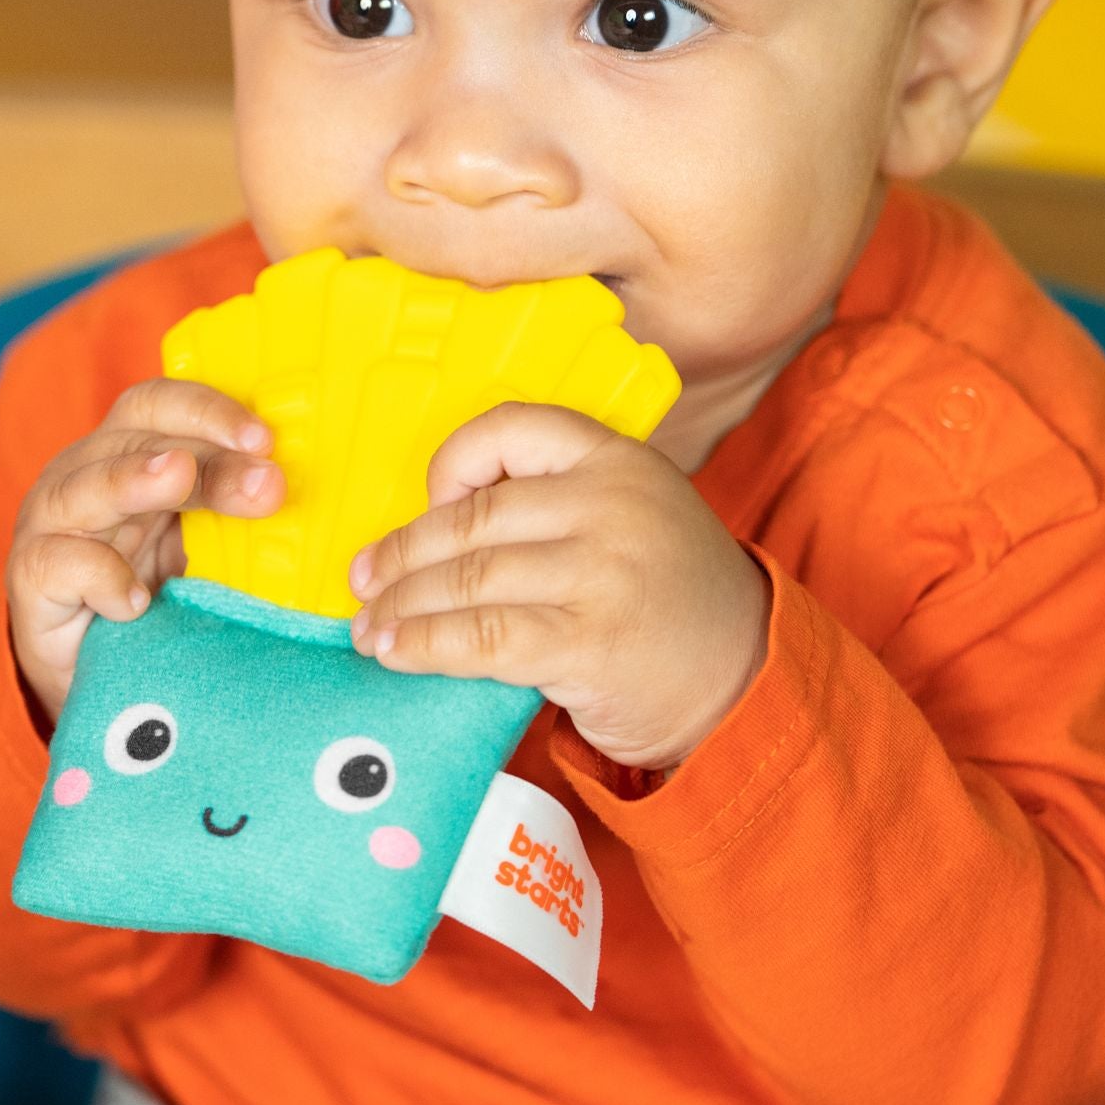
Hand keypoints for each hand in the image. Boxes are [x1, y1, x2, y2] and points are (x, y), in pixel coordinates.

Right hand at [6, 379, 282, 721]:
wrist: (95, 672)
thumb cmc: (158, 590)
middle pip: (137, 433)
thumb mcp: (205, 544)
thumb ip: (238, 510)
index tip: (267, 439)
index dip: (213, 410)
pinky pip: (59, 561)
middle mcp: (88, 470)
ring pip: (87, 484)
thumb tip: (301, 492)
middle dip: (202, 444)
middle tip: (259, 475)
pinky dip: (100, 575)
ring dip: (135, 479)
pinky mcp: (31, 574)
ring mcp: (52, 520)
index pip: (165, 404)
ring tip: (178, 476)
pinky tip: (135, 601)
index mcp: (133, 450)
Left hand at [347, 402, 767, 769]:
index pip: (509, 428)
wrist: (743, 676)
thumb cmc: (666, 595)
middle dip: (401, 554)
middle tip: (361, 580)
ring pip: (468, 579)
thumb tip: (433, 528)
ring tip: (368, 627)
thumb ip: (554, 502)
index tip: (425, 507)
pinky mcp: (588, 642)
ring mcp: (600, 572)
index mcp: (614, 458)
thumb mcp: (629, 514)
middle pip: (472, 517)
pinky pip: (483, 638)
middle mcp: (609, 503)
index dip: (451, 464)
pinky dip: (426, 646)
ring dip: (401, 606)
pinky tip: (396, 655)